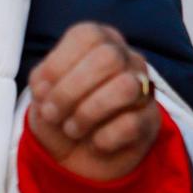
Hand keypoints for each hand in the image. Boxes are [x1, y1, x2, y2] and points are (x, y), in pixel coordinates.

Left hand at [28, 22, 160, 181]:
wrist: (77, 157)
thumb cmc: (60, 114)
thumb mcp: (42, 94)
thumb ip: (41, 82)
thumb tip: (46, 88)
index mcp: (99, 41)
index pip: (87, 35)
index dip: (58, 64)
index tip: (41, 92)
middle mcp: (126, 58)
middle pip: (108, 57)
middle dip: (70, 90)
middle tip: (52, 114)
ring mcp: (143, 88)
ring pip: (125, 87)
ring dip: (88, 113)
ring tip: (72, 129)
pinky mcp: (150, 120)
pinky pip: (132, 123)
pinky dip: (104, 138)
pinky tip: (95, 143)